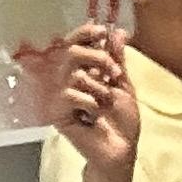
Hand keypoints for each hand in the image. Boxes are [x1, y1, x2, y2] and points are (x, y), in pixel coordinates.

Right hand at [51, 28, 138, 178]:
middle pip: (71, 52)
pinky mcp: (57, 113)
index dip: (85, 32)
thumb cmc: (122, 123)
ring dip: (98, 87)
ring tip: (105, 103)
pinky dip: (89, 103)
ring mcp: (62, 96)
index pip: (76, 43)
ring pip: (74, 74)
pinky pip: (70, 94)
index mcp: (85, 71)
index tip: (101, 30)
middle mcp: (70, 80)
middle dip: (97, 57)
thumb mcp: (123, 86)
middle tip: (114, 72)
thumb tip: (117, 31)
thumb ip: (117, 60)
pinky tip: (94, 117)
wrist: (120, 151)